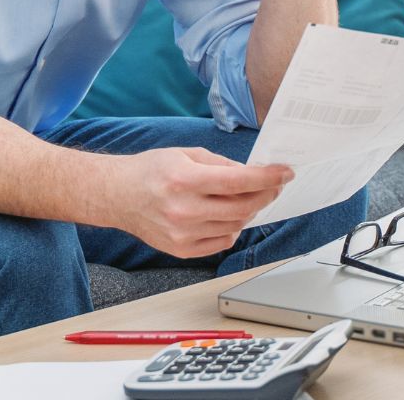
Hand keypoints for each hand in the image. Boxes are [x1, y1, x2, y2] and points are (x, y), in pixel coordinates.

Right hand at [112, 147, 292, 258]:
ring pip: (235, 226)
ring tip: (248, 198)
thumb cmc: (150, 171)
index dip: (268, 177)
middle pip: (243, 207)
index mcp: (185, 180)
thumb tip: (251, 174)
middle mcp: (184, 210)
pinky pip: (222, 242)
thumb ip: (221, 164)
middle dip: (266, 195)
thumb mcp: (186, 154)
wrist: (117, 195)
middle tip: (274, 186)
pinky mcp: (182, 249)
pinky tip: (228, 215)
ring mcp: (183, 233)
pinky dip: (233, 228)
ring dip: (249, 211)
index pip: (239, 181)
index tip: (285, 173)